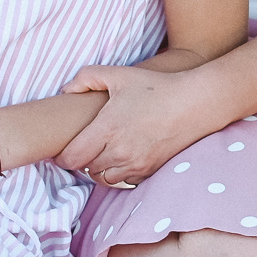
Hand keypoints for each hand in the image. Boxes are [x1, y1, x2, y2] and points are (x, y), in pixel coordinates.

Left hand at [56, 64, 232, 185]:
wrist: (194, 104)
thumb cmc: (156, 87)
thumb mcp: (119, 74)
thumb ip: (86, 78)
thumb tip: (65, 91)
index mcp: (107, 128)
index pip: (71, 158)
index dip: (62, 157)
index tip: (62, 150)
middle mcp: (120, 151)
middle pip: (85, 169)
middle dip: (81, 160)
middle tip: (84, 147)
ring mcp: (136, 164)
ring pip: (103, 179)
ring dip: (99, 169)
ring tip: (102, 152)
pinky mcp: (149, 171)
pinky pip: (124, 181)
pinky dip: (119, 173)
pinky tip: (121, 157)